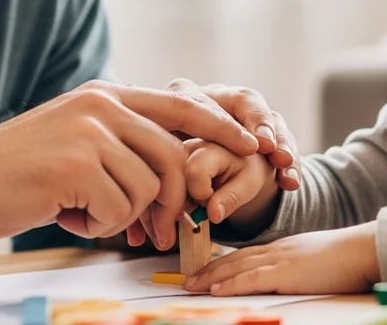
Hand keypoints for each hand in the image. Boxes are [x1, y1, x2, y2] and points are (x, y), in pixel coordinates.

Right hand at [0, 81, 258, 246]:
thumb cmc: (16, 173)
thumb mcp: (74, 140)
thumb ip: (120, 145)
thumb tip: (172, 179)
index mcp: (105, 96)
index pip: (180, 106)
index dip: (219, 127)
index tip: (250, 144)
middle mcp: (102, 105)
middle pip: (173, 156)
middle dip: (174, 201)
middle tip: (159, 232)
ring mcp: (90, 131)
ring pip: (147, 187)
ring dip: (121, 216)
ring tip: (82, 213)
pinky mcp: (78, 163)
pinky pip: (118, 209)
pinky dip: (97, 226)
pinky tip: (65, 216)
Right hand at [125, 138, 279, 248]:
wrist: (236, 161)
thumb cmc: (244, 170)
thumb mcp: (249, 182)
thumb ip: (233, 196)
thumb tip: (213, 214)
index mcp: (207, 142)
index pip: (194, 171)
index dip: (201, 196)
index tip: (208, 205)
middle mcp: (180, 143)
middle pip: (162, 177)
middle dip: (162, 214)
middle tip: (167, 242)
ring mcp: (162, 154)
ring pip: (145, 184)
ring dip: (147, 218)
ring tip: (158, 241)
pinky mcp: (151, 165)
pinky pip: (138, 186)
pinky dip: (137, 212)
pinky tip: (137, 236)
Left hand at [166, 79, 302, 191]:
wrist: (188, 158)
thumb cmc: (167, 160)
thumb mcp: (160, 162)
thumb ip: (158, 173)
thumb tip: (147, 213)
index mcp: (188, 97)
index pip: (203, 100)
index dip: (218, 122)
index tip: (230, 141)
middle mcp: (222, 98)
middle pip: (245, 99)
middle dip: (259, 122)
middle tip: (266, 145)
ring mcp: (249, 114)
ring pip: (271, 118)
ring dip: (280, 141)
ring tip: (284, 163)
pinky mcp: (270, 132)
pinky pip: (285, 143)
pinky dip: (290, 164)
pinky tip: (290, 182)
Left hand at [184, 223, 381, 295]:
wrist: (362, 250)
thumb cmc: (347, 259)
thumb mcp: (316, 260)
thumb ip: (298, 267)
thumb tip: (290, 278)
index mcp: (284, 248)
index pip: (246, 254)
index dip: (224, 262)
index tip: (207, 271)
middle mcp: (277, 250)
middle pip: (235, 258)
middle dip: (210, 269)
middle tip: (188, 279)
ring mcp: (280, 259)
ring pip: (237, 267)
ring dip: (212, 277)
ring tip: (191, 285)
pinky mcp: (286, 273)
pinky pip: (252, 278)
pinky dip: (231, 284)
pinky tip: (216, 290)